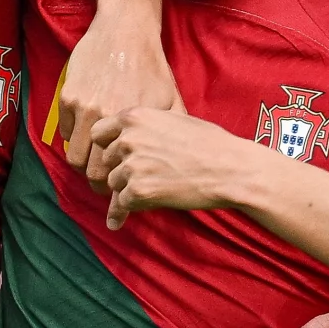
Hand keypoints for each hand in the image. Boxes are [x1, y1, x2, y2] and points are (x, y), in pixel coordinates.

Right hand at [62, 8, 179, 187]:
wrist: (126, 29)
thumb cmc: (150, 66)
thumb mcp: (170, 98)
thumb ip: (172, 130)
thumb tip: (179, 161)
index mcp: (134, 125)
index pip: (117, 174)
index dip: (117, 186)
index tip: (119, 184)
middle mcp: (108, 118)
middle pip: (92, 172)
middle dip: (97, 181)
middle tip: (104, 180)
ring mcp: (85, 107)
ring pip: (74, 156)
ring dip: (83, 162)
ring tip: (93, 159)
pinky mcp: (68, 96)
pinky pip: (65, 133)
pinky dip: (74, 138)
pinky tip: (86, 132)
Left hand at [95, 108, 265, 228]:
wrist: (230, 168)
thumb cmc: (209, 143)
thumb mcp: (173, 118)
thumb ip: (144, 125)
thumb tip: (123, 136)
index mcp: (134, 117)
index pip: (98, 133)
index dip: (108, 146)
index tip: (118, 155)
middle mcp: (128, 139)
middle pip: (106, 161)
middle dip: (121, 169)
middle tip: (144, 175)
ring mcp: (131, 165)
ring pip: (113, 183)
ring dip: (127, 189)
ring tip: (153, 188)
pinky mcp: (138, 190)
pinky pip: (122, 204)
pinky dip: (129, 209)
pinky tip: (137, 211)